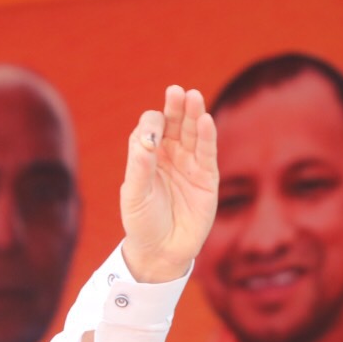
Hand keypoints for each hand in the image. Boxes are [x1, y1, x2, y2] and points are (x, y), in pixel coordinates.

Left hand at [118, 85, 217, 283]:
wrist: (161, 250)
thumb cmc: (142, 222)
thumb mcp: (135, 195)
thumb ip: (139, 168)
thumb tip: (145, 140)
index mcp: (147, 157)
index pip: (150, 129)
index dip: (151, 125)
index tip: (149, 136)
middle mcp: (169, 155)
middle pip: (174, 124)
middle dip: (175, 108)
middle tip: (176, 91)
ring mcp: (189, 164)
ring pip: (193, 133)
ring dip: (193, 115)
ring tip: (193, 96)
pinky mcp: (207, 177)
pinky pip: (207, 152)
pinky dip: (208, 136)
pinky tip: (206, 119)